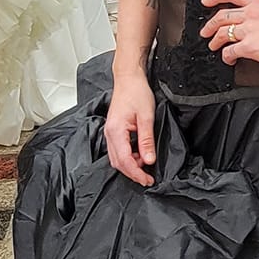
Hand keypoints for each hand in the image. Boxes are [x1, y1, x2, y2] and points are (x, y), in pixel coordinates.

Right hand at [105, 68, 157, 186]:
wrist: (129, 79)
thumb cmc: (137, 92)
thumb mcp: (147, 117)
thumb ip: (147, 140)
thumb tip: (149, 160)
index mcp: (115, 131)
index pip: (125, 160)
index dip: (136, 173)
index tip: (148, 179)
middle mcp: (109, 134)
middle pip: (118, 163)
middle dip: (133, 173)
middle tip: (148, 177)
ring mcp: (110, 133)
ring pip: (117, 158)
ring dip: (130, 165)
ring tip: (145, 166)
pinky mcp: (113, 131)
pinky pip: (118, 150)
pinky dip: (128, 157)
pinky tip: (139, 155)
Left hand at [201, 0, 258, 70]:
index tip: (206, 0)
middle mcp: (253, 14)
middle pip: (222, 15)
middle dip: (210, 24)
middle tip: (206, 31)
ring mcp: (250, 31)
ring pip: (222, 34)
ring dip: (215, 41)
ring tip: (214, 46)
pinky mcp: (251, 47)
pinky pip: (230, 51)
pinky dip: (226, 56)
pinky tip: (229, 59)